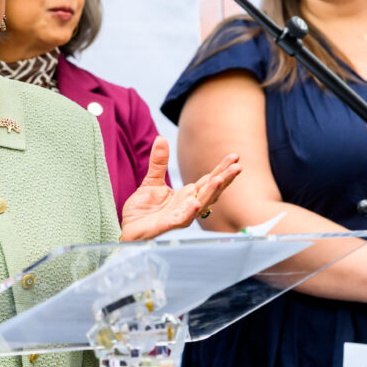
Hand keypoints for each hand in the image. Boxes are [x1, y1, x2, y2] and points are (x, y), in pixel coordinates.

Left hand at [120, 136, 240, 240]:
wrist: (128, 228)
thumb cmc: (143, 210)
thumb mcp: (152, 181)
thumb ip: (159, 162)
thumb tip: (161, 138)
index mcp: (187, 195)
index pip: (208, 180)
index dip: (222, 169)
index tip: (234, 156)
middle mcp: (188, 206)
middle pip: (211, 191)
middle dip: (225, 179)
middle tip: (238, 166)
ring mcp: (180, 216)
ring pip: (200, 204)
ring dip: (211, 192)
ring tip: (220, 179)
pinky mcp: (168, 225)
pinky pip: (181, 219)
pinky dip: (190, 212)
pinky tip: (196, 204)